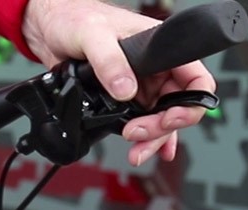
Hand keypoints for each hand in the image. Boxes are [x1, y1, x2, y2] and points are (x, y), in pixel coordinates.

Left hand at [22, 0, 216, 165]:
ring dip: (151, 140)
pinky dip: (144, 139)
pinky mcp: (123, 101)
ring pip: (159, 121)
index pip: (195, 79)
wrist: (52, 30)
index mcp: (161, 49)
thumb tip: (125, 91)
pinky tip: (143, 150)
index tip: (168, 119)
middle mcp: (155, 70)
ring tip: (135, 152)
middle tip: (136, 134)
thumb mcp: (93, 35)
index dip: (190, 104)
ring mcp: (141, 87)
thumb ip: (109, 61)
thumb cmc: (76, 19)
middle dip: (161, 129)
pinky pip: (141, 123)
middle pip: (178, 108)